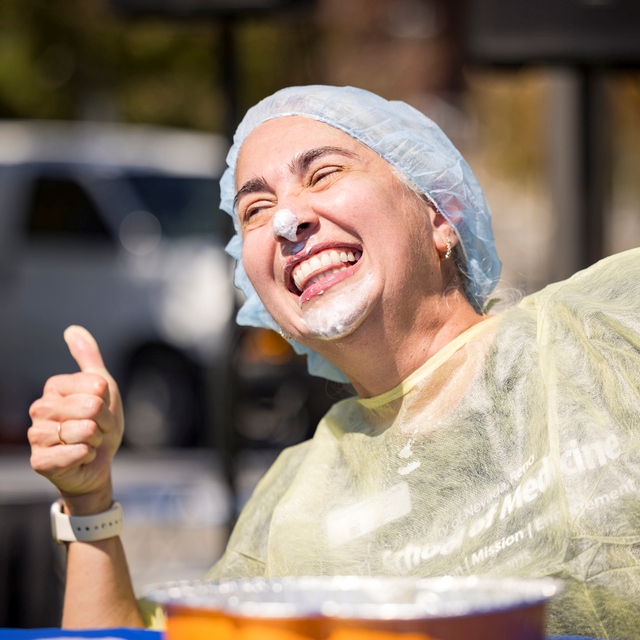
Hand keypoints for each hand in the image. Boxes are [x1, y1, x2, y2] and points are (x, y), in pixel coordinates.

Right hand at [29, 326, 123, 514]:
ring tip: (89, 443)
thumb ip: (88, 358)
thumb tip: (72, 329)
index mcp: (55, 388)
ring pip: (83, 431)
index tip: (102, 410)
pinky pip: (74, 453)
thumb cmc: (100, 423)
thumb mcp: (103, 387)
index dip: (107, 402)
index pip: (95, 386)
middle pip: (90, 408)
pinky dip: (87, 456)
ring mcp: (36, 435)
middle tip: (97, 430)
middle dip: (104, 423)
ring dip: (96, 440)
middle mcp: (40, 408)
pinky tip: (81, 457)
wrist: (99, 462)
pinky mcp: (40, 461)